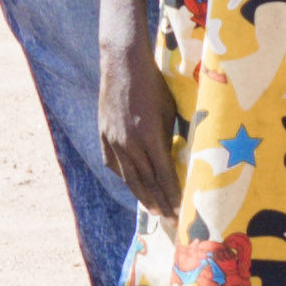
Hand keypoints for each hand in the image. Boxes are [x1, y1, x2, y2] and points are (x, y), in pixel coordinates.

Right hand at [96, 59, 182, 211]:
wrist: (122, 63)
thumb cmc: (154, 84)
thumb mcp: (169, 111)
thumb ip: (169, 138)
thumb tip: (175, 160)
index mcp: (149, 136)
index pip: (164, 175)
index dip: (173, 196)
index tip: (181, 213)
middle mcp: (129, 143)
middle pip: (146, 182)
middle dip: (160, 204)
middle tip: (170, 222)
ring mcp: (113, 139)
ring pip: (129, 176)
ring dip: (143, 196)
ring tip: (153, 210)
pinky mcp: (104, 134)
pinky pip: (114, 163)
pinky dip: (124, 176)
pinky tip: (132, 183)